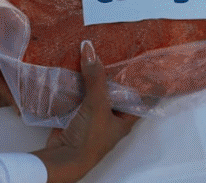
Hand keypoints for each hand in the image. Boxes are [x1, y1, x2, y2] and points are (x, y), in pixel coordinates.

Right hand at [35, 41, 137, 182]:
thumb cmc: (90, 137)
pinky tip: (75, 69)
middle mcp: (112, 118)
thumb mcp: (98, 104)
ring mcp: (94, 117)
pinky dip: (78, 84)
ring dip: (94, 78)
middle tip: (113, 51)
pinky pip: (81, 96)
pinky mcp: (78, 115)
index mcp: (125, 119)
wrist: (64, 157)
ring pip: (97, 93)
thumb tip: (90, 49)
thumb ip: (95, 77)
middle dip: (112, 74)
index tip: (141, 62)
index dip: (141, 82)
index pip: (139, 98)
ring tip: (94, 55)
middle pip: (116, 92)